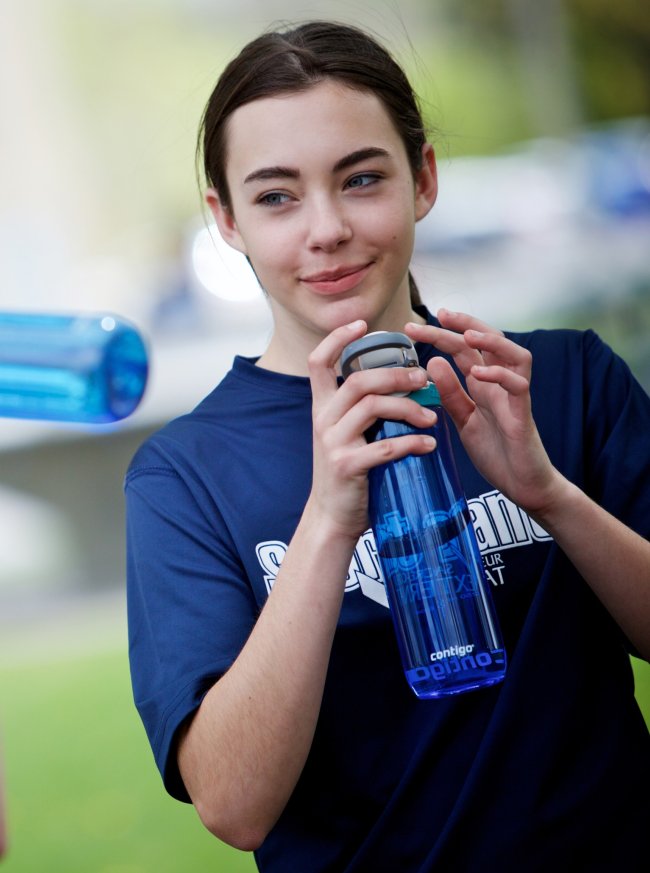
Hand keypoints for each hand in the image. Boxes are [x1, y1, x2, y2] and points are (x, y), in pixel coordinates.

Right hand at [306, 321, 438, 540]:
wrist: (332, 517)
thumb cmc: (348, 472)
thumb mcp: (345, 434)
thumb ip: (361, 409)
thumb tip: (400, 381)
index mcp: (322, 408)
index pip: (318, 362)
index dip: (337, 338)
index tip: (362, 324)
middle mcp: (323, 420)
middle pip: (357, 380)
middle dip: (395, 375)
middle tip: (422, 378)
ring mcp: (333, 443)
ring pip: (372, 408)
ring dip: (408, 407)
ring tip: (431, 417)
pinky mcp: (347, 466)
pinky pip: (385, 447)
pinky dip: (412, 443)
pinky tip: (429, 445)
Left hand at [405, 310, 561, 515]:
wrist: (522, 486)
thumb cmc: (496, 452)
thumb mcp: (463, 421)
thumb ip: (450, 394)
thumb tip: (431, 362)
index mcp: (483, 385)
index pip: (465, 350)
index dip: (444, 334)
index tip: (415, 327)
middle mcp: (501, 385)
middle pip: (490, 342)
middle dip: (465, 325)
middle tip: (439, 315)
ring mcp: (515, 397)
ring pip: (515, 355)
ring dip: (492, 342)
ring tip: (466, 337)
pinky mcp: (523, 415)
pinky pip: (519, 387)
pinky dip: (500, 376)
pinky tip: (479, 374)